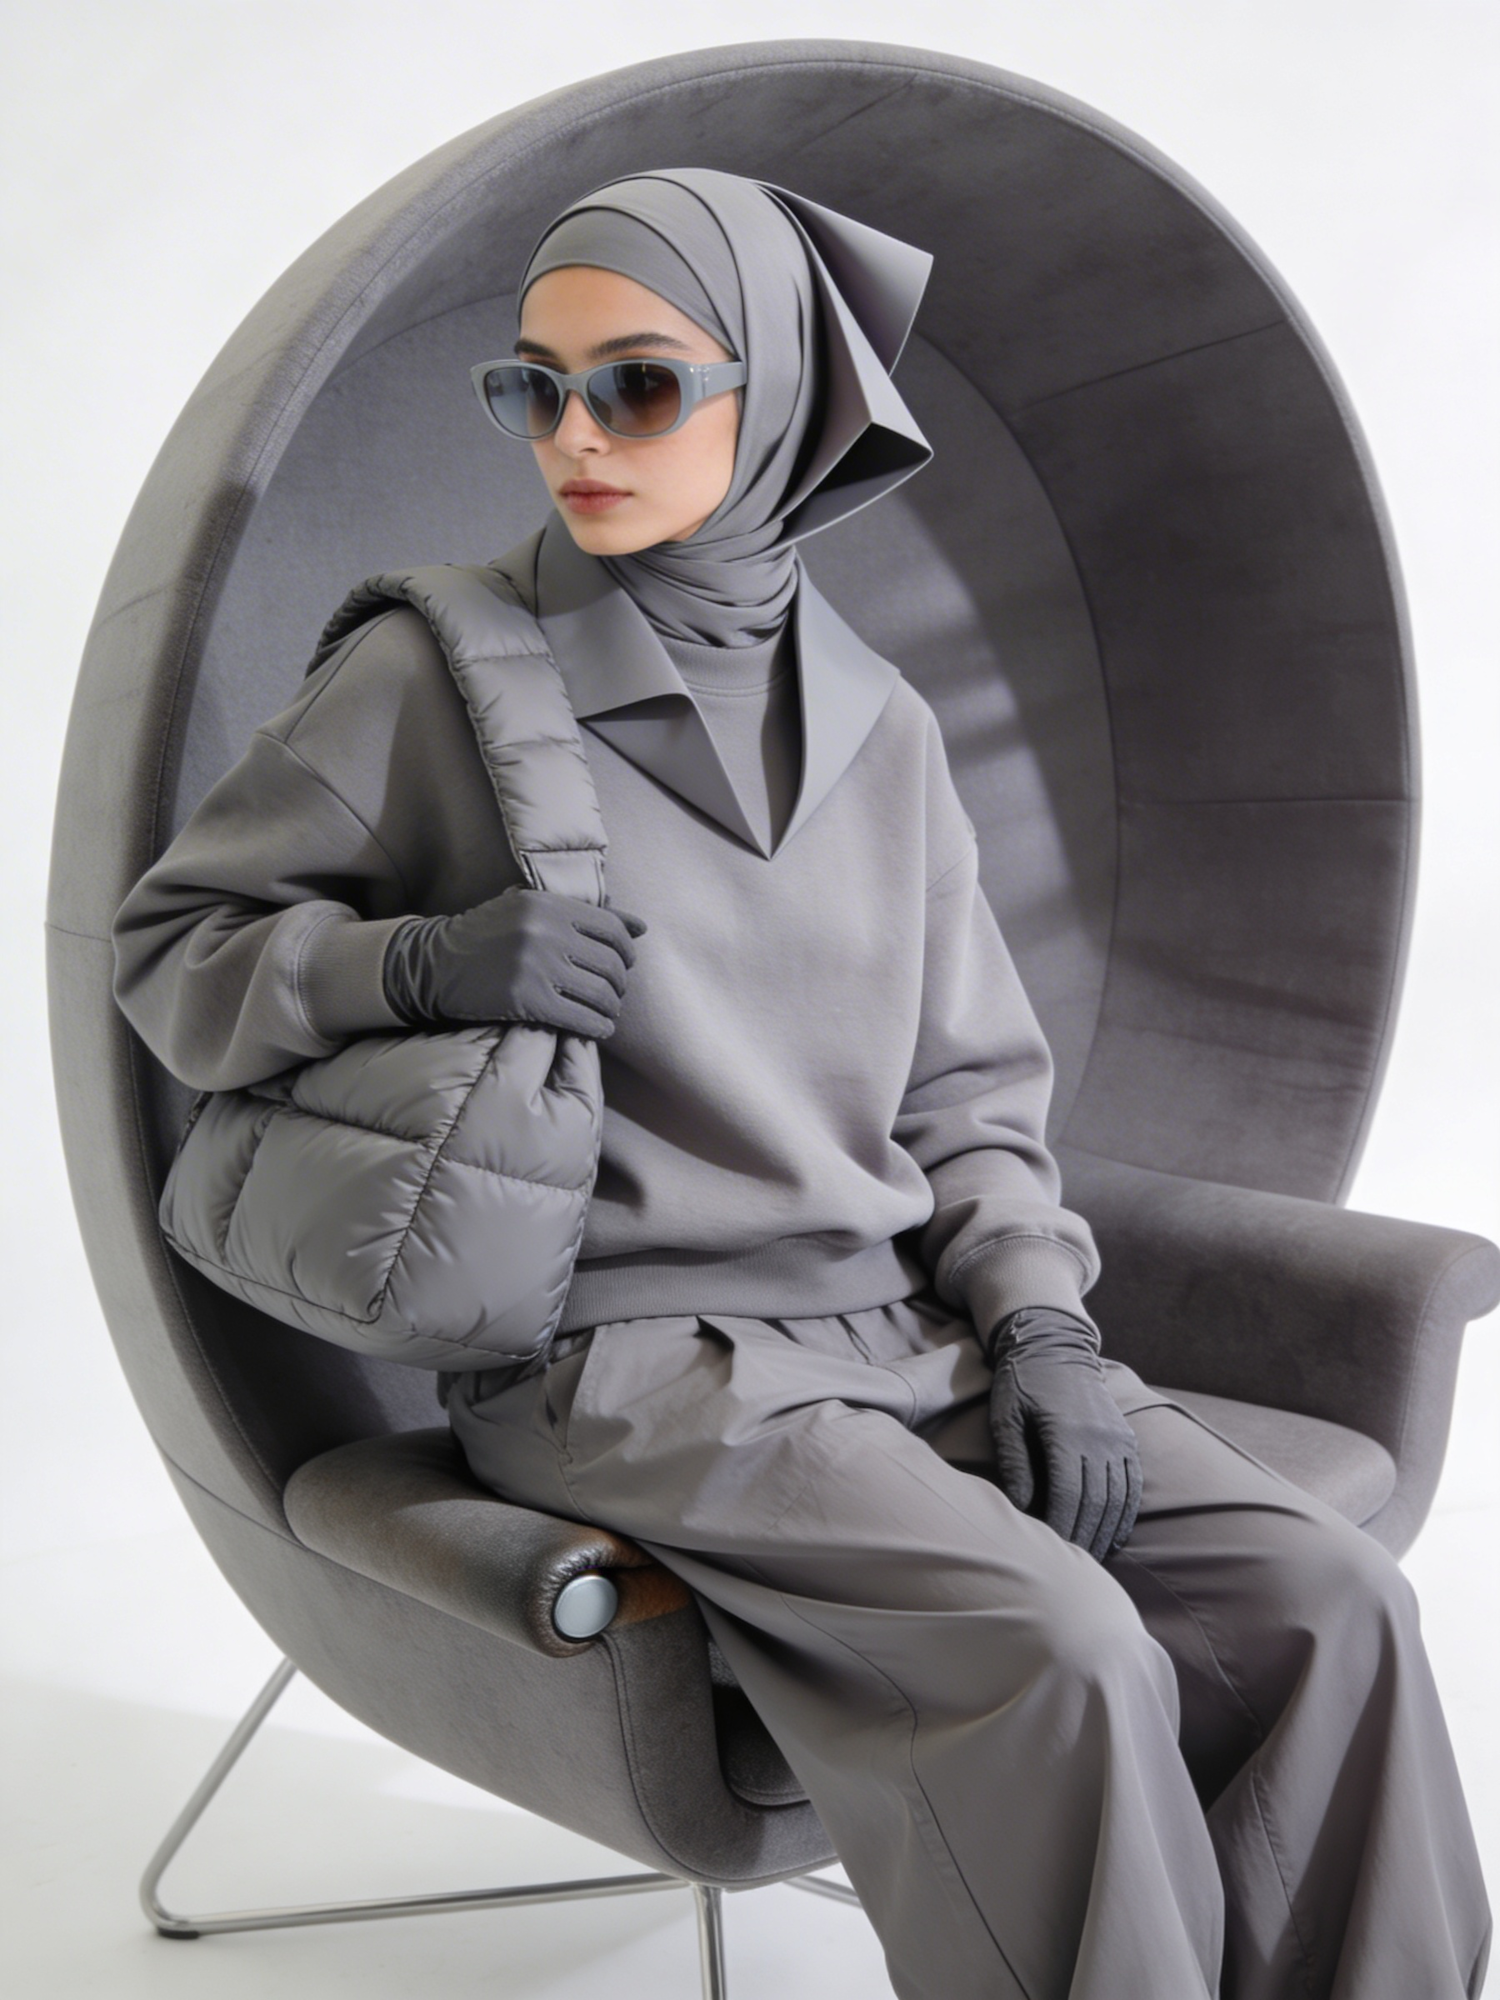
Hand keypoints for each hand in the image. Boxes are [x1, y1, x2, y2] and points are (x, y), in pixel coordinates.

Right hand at [382, 886, 647, 1039]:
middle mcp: (546, 932)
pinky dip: (596, 1027)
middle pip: (610, 964)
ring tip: (606, 1014)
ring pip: (599, 993)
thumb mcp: (528, 909)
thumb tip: (639, 926)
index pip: (612, 929)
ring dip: (610, 1008)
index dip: (626, 952)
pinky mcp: (527, 1000)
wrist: (433, 964)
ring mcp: (537, 966)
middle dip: (619, 984)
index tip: (623, 965)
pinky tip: (596, 1030)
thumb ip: (581, 914)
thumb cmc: (484, 936)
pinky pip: (580, 1018)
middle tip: (613, 994)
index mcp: (548, 905)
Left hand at [985, 1307, 1141, 1561]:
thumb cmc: (1019, 1384)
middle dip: (1083, 1539)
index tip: (1050, 1552)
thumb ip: (1014, 1461)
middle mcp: (1100, 1438)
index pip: (1067, 1495)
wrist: (1053, 1346)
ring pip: (1118, 1500)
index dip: (1060, 1528)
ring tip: (1091, 1559)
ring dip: (1106, 1533)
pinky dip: (1124, 1515)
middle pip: (1095, 1503)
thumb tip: (1021, 1507)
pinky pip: (1132, 1486)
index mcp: (1067, 1432)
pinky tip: (1113, 1536)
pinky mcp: (1127, 1439)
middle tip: (1070, 1567)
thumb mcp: (1005, 1417)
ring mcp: (1118, 1439)